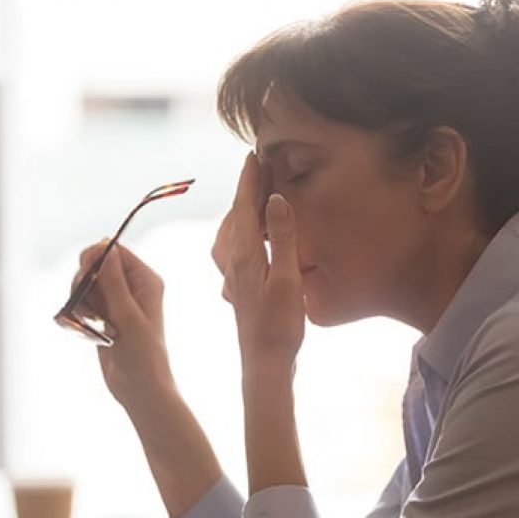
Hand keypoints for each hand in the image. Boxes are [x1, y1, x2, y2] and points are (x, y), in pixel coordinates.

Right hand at [70, 241, 174, 408]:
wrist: (140, 389)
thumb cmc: (143, 356)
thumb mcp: (128, 317)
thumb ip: (115, 283)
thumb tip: (105, 248)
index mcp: (146, 281)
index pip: (115, 251)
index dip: (95, 257)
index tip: (85, 276)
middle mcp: (132, 287)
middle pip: (96, 264)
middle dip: (84, 280)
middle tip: (86, 303)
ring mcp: (117, 301)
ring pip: (86, 284)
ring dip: (81, 298)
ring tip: (91, 321)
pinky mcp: (105, 316)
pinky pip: (83, 302)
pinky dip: (79, 311)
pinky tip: (87, 327)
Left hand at [212, 152, 304, 375]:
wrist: (264, 363)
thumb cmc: (279, 326)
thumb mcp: (287, 279)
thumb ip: (283, 238)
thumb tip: (275, 198)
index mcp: (245, 254)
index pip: (245, 206)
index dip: (250, 179)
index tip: (254, 154)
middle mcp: (233, 262)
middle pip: (236, 216)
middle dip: (246, 189)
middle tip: (259, 167)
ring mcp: (234, 276)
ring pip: (231, 233)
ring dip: (242, 210)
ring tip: (255, 195)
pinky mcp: (239, 288)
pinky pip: (234, 249)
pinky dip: (241, 233)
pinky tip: (249, 239)